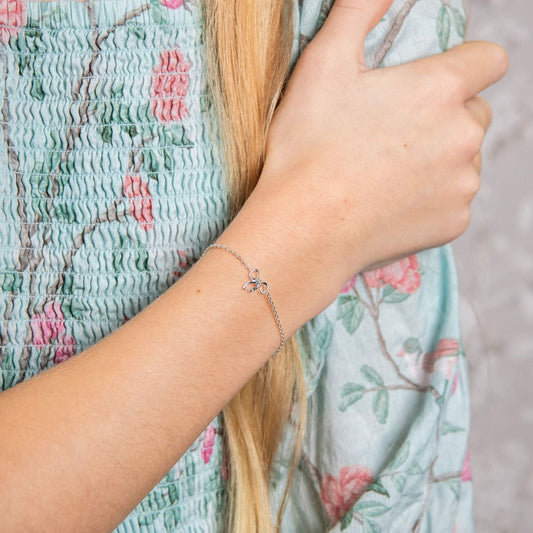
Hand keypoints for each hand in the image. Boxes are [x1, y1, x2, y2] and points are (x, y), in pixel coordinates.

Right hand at [254, 0, 507, 296]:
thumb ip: (360, 10)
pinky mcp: (455, 221)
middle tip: (394, 133)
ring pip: (466, 158)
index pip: (489, 60)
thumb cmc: (309, 147)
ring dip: (440, 158)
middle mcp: (465, 135)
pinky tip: (393, 202)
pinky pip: (455, 200)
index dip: (463, 65)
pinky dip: (432, 198)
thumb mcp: (324, 63)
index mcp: (441, 89)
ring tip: (389, 171)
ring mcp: (464, 183)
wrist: (305, 227)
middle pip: (474, 112)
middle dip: (445, 116)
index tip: (431, 82)